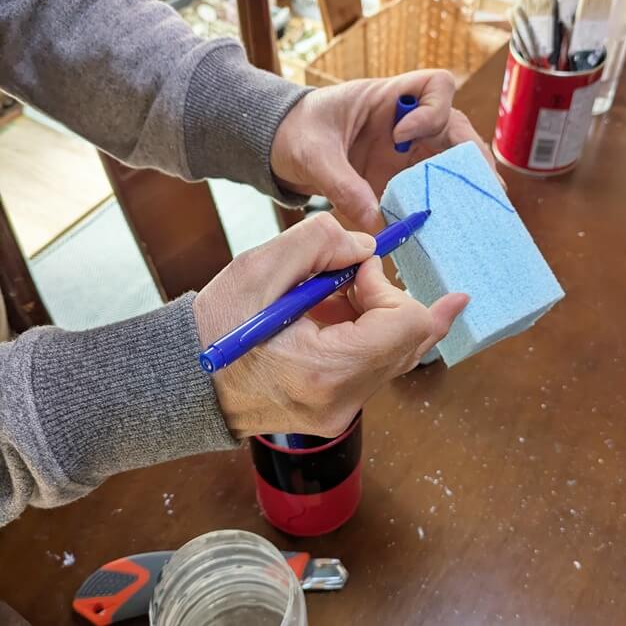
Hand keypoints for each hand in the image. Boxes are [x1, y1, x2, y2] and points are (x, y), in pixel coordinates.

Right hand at [194, 213, 467, 437]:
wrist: (186, 382)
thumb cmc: (216, 329)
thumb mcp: (258, 268)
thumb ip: (319, 242)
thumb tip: (367, 248)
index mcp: (326, 370)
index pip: (406, 325)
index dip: (390, 287)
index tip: (358, 268)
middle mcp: (343, 401)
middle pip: (411, 343)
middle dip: (389, 299)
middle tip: (354, 274)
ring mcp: (342, 412)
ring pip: (396, 354)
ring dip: (376, 315)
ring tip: (330, 297)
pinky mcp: (337, 411)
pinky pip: (374, 366)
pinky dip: (365, 334)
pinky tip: (330, 316)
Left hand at [271, 70, 499, 232]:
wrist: (284, 147)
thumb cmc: (299, 133)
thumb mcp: (313, 155)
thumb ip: (342, 184)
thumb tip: (375, 221)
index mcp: (387, 98)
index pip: (435, 85)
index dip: (432, 109)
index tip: (404, 135)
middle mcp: (408, 122)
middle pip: (458, 129)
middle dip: (473, 158)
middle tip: (484, 189)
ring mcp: (409, 150)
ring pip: (454, 161)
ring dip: (467, 185)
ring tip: (481, 211)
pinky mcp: (402, 177)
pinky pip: (433, 189)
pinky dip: (446, 206)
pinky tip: (454, 227)